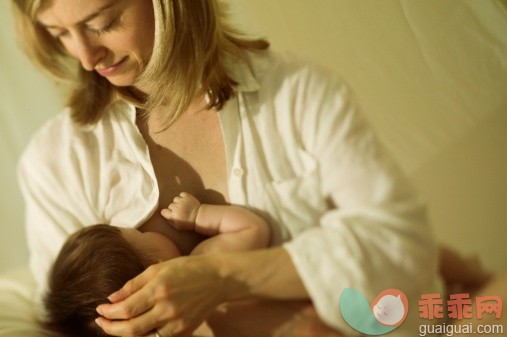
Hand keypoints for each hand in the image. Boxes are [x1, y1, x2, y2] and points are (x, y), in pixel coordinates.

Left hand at [95, 255, 224, 336]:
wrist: (217, 278)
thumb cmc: (187, 268)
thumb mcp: (159, 268)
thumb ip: (134, 284)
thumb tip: (112, 298)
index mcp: (158, 289)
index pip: (125, 309)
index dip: (108, 313)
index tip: (99, 310)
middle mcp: (166, 309)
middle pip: (130, 329)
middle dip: (111, 328)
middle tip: (100, 323)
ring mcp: (176, 323)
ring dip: (124, 335)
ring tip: (116, 327)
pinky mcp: (184, 331)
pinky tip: (137, 330)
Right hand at [161, 192, 200, 230]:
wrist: (199, 216)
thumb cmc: (188, 223)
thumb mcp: (178, 227)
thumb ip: (170, 222)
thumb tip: (166, 217)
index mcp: (172, 215)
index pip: (163, 211)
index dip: (167, 213)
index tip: (171, 214)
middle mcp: (176, 207)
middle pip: (170, 205)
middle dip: (173, 208)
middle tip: (179, 211)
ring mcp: (181, 201)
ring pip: (175, 199)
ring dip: (178, 202)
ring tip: (183, 205)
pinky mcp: (187, 196)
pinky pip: (181, 194)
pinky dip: (183, 196)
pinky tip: (185, 200)